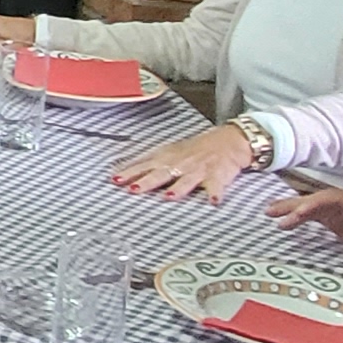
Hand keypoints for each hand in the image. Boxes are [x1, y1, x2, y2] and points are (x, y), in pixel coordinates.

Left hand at [112, 123, 255, 201]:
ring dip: (178, 188)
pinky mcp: (217, 175)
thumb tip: (123, 173)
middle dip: (146, 182)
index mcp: (167, 158)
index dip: (129, 173)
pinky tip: (213, 202)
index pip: (144, 166)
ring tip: (168, 197)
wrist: (228, 140)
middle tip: (132, 189)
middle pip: (161, 174)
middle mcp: (180, 164)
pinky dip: (215, 193)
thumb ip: (149, 164)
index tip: (114, 180)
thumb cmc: (195, 150)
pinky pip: (216, 186)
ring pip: (186, 180)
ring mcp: (198, 170)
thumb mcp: (169, 153)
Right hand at [266, 183, 342, 276]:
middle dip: (296, 203)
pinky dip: (300, 218)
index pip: (334, 198)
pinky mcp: (339, 223)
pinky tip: (286, 224)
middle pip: (319, 198)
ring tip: (269, 214)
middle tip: (271, 212)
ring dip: (293, 209)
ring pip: (314, 205)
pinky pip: (315, 217)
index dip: (315, 203)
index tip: (298, 213)